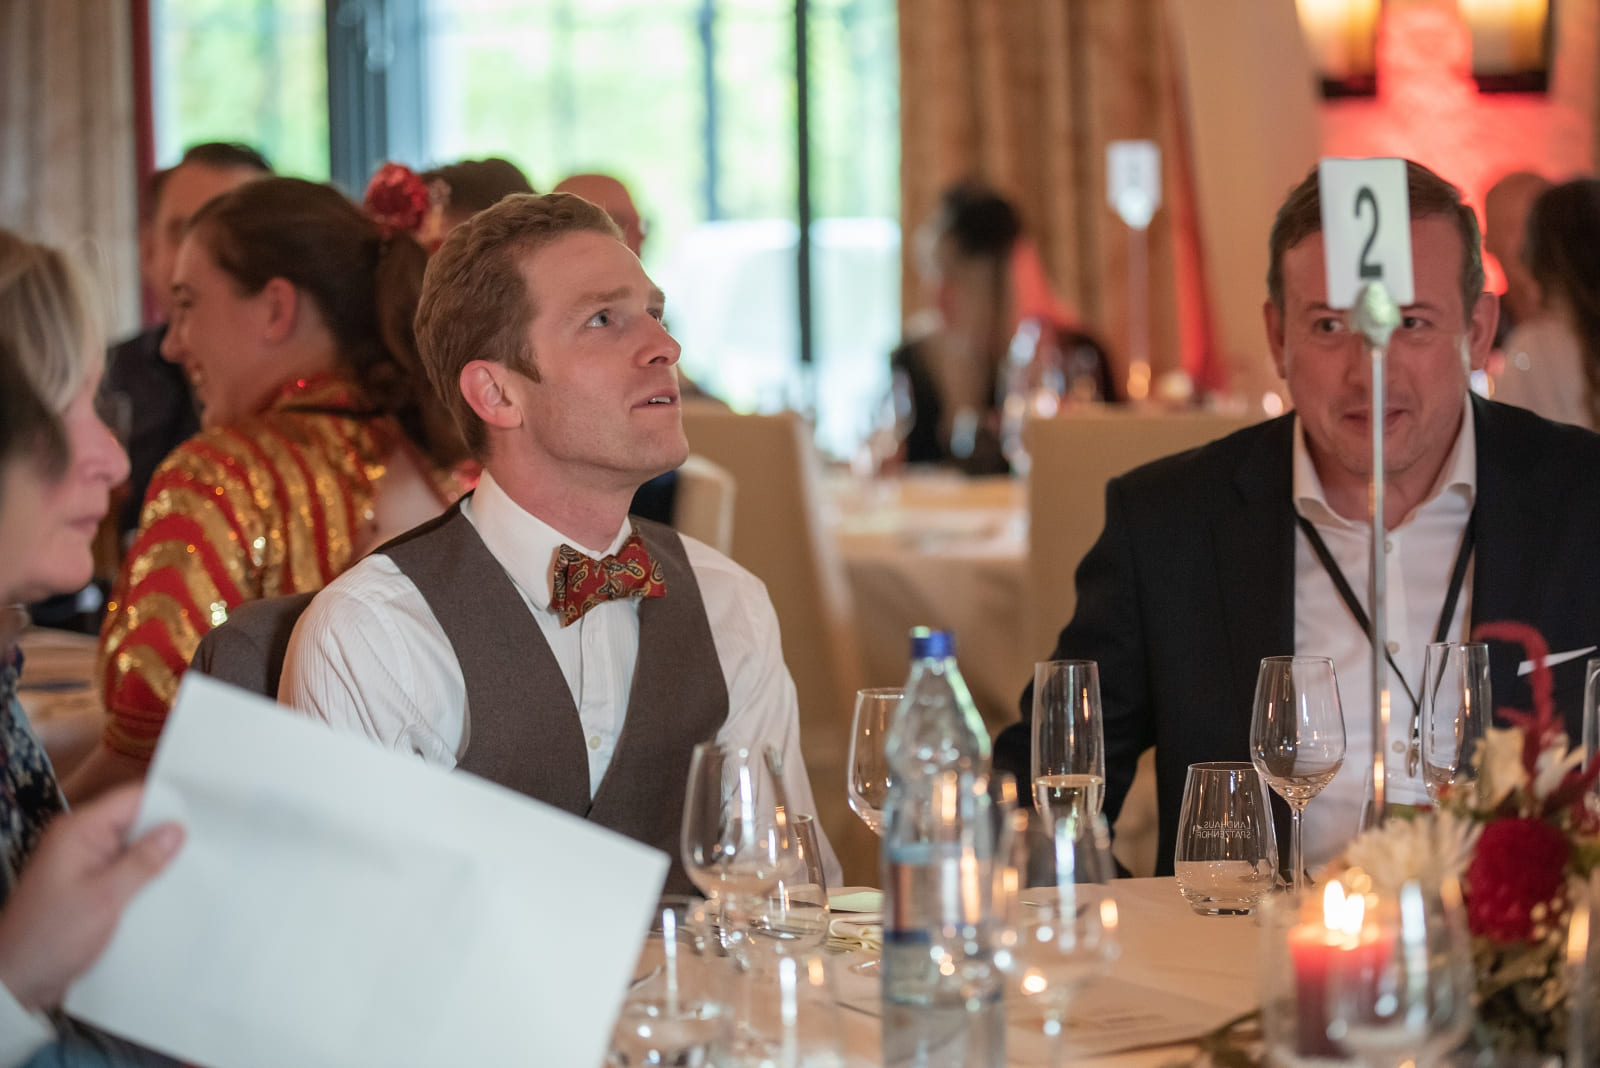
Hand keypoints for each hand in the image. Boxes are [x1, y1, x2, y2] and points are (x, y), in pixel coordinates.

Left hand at [0, 784, 183, 1010]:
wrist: (16, 982)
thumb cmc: (50, 938)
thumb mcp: (105, 898)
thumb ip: (143, 861)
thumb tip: (176, 830)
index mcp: (78, 831)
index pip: (132, 800)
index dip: (168, 804)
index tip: (203, 815)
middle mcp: (80, 841)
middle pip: (134, 823)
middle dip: (166, 835)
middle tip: (207, 846)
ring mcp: (83, 865)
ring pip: (132, 849)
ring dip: (156, 861)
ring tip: (194, 869)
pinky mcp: (87, 887)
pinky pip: (123, 872)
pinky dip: (143, 880)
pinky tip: (166, 892)